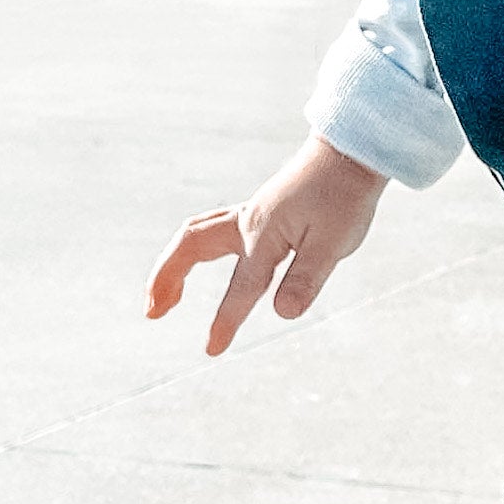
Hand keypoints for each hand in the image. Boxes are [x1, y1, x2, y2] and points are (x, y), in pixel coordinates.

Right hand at [145, 136, 387, 352]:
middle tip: (153, 312)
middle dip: (166, 278)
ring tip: (164, 296)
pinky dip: (192, 248)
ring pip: (195, 235)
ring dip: (172, 263)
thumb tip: (283, 313)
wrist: (350, 154)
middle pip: (191, 245)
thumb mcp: (333, 243)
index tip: (211, 350)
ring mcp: (250, 215)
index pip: (242, 286)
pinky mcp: (258, 212)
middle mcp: (248, 223)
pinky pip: (211, 229)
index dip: (226, 320)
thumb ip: (306, 278)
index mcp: (264, 235)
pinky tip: (196, 264)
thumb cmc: (344, 197)